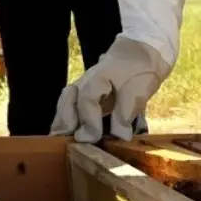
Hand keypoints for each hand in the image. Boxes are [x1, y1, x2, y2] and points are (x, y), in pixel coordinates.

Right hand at [49, 36, 167, 142]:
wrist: (137, 54)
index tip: (93, 139)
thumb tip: (120, 136)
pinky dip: (64, 120)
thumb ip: (127, 112)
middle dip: (65, 124)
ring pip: (64, 104)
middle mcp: (83, 82)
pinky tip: (66, 135)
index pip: (87, 101)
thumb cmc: (138, 71)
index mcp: (98, 78)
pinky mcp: (82, 94)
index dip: (89, 122)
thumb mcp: (139, 90)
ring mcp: (80, 87)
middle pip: (68, 102)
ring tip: (60, 143)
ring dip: (62, 123)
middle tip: (67, 145)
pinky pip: (67, 106)